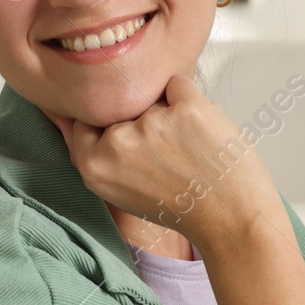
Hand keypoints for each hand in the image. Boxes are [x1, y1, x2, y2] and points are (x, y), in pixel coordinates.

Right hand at [51, 74, 280, 249]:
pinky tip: (200, 131)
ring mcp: (152, 122)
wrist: (231, 219)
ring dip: (169, 114)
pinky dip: (191, 100)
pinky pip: (179, 85)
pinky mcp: (188, 109)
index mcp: (95, 167)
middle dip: (142, 122)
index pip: (83, 125)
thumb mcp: (121, 191)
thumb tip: (73, 119)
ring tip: (189, 150)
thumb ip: (98, 157)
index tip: (126, 135)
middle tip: (167, 156)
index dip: (106, 126)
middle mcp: (118, 143)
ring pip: (152, 98)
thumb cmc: (181, 207)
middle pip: (121, 110)